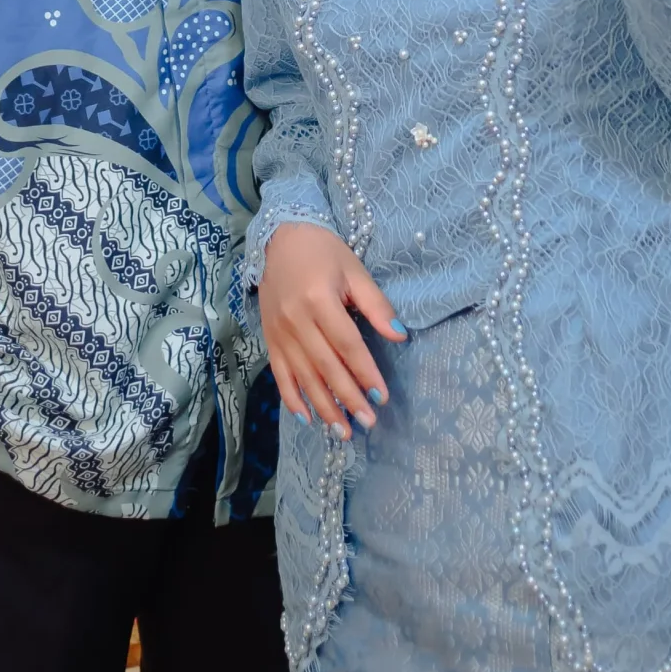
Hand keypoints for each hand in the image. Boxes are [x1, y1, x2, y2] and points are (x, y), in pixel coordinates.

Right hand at [258, 223, 406, 439]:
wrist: (279, 239)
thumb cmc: (324, 252)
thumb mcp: (355, 271)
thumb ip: (376, 305)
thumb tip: (401, 336)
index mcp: (319, 299)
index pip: (347, 344)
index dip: (365, 372)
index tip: (382, 396)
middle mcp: (296, 320)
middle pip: (326, 366)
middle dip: (348, 398)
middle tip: (368, 422)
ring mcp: (280, 332)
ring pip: (304, 376)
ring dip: (324, 407)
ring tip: (342, 432)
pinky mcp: (269, 339)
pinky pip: (280, 374)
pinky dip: (292, 398)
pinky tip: (307, 418)